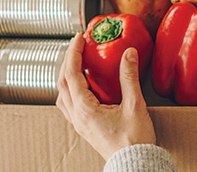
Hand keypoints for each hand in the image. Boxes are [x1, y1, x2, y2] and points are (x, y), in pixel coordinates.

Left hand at [56, 33, 155, 160]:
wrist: (135, 164)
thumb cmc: (134, 141)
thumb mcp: (135, 105)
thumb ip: (129, 77)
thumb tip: (128, 53)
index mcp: (85, 110)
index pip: (72, 74)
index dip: (74, 53)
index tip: (79, 38)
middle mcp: (77, 117)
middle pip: (62, 83)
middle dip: (68, 60)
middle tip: (78, 45)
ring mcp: (79, 124)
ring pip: (63, 94)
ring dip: (68, 75)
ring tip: (78, 62)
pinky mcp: (85, 127)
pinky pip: (70, 104)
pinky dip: (73, 88)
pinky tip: (85, 85)